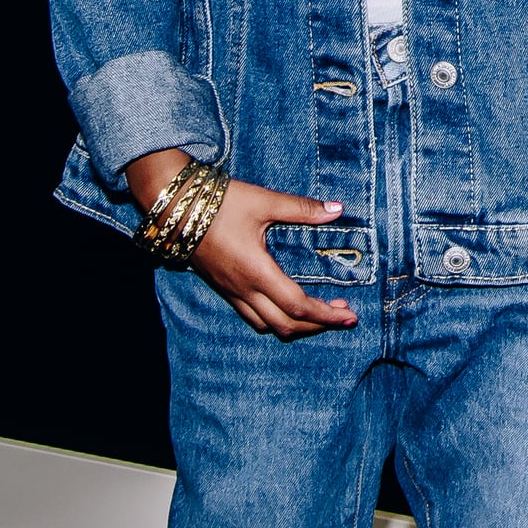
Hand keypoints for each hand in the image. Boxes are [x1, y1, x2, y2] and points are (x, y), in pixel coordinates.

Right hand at [126, 149, 357, 339]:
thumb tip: (337, 209)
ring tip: (319, 314)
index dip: (326, 314)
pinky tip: (286, 307)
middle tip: (342, 314)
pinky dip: (274, 320)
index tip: (350, 314)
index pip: (298, 306)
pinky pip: (251, 317)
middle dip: (317, 325)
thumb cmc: (222, 203)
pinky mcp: (223, 289)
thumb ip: (302, 209)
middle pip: (285, 324)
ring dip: (296, 325)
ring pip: (266, 325)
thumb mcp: (264, 202)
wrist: (177, 208)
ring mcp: (231, 292)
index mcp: (257, 272)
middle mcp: (244, 289)